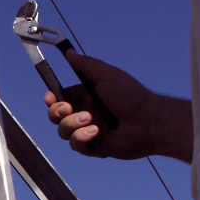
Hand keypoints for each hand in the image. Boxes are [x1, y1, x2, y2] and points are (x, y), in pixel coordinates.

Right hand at [45, 50, 192, 161]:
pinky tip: (96, 133)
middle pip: (56, 116)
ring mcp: (88, 131)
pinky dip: (82, 138)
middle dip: (56, 112)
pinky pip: (76, 145)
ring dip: (72, 125)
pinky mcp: (94, 147)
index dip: (51, 99)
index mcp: (86, 97)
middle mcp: (85, 113)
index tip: (50, 97)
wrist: (149, 122)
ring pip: (64, 132)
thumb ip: (85, 65)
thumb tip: (68, 52)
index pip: (59, 98)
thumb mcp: (107, 75)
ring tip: (90, 121)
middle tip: (67, 109)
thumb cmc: (131, 96)